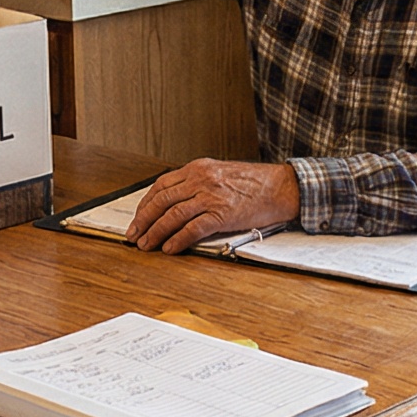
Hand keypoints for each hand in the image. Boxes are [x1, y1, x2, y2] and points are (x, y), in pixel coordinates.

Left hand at [127, 160, 300, 253]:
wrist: (282, 187)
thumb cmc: (255, 183)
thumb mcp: (221, 174)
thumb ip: (198, 184)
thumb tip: (177, 204)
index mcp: (198, 168)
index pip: (161, 186)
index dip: (145, 204)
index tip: (138, 218)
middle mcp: (201, 179)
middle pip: (161, 201)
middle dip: (143, 220)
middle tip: (134, 235)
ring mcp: (211, 196)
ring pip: (172, 215)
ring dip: (156, 232)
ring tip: (147, 245)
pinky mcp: (222, 214)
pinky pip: (192, 229)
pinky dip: (177, 240)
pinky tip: (169, 248)